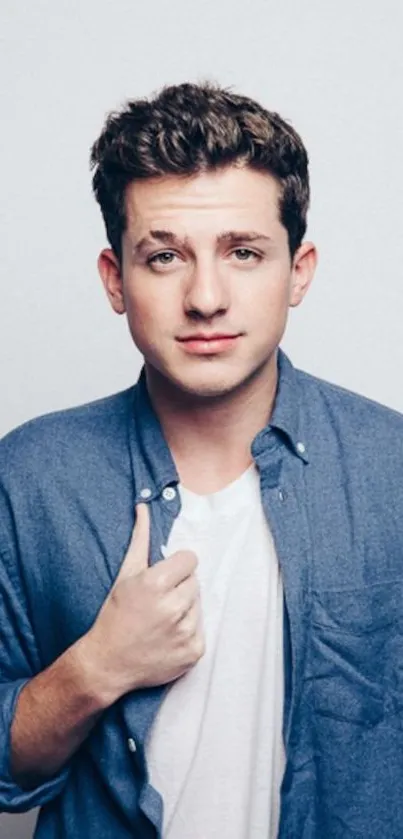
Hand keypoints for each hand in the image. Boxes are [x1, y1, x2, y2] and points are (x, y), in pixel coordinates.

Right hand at [84, 504, 204, 703]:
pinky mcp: (193, 652)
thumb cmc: (115, 615)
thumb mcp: (125, 574)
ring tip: (161, 620)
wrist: (107, 663)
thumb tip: (143, 506)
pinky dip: (187, 632)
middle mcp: (173, 608)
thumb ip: (140, 539)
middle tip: (158, 601)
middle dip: (179, 588)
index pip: (190, 560)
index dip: (176, 567)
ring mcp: (185, 632)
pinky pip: (201, 630)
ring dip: (184, 609)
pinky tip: (167, 636)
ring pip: (198, 605)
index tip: (163, 578)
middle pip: (195, 582)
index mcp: (156, 584)